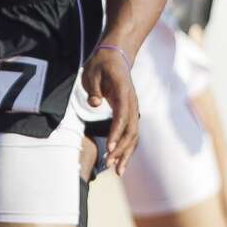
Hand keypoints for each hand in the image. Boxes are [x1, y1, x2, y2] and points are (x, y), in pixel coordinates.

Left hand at [80, 46, 138, 175]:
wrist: (116, 55)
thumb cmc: (102, 64)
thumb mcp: (92, 72)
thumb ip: (93, 89)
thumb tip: (94, 103)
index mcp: (123, 91)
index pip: (122, 116)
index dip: (116, 132)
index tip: (109, 147)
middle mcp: (131, 102)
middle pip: (131, 130)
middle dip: (122, 149)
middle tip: (110, 164)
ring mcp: (133, 107)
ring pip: (134, 134)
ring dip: (127, 153)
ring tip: (118, 171)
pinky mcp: (129, 112)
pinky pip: (131, 133)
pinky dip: (127, 148)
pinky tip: (121, 161)